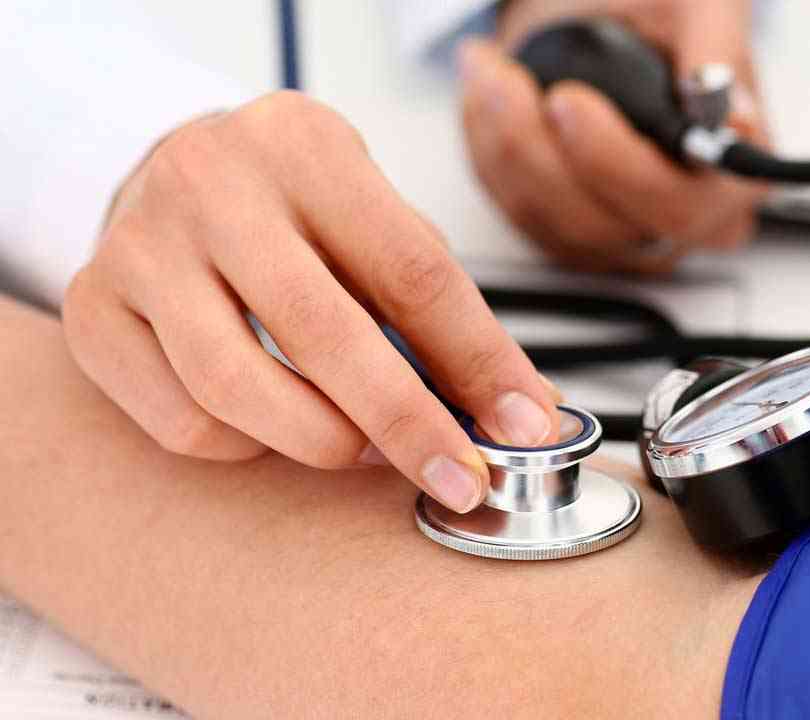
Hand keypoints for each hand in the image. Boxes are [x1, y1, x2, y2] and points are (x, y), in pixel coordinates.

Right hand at [62, 91, 559, 512]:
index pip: (412, 270)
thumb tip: (522, 412)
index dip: (478, 361)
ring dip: (323, 443)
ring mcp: (141, 247)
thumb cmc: (299, 211)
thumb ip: (439, 308)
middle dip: (408, 425)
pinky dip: (247, 447)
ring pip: (237, 389)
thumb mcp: (374, 220)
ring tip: (366, 449)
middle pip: (325, 333)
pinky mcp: (94, 309)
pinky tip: (277, 425)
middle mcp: (212, 184)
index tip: (524, 428)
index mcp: (307, 148)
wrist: (170, 175)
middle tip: (459, 482)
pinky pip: (182, 421)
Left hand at [459, 0, 769, 272]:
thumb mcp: (701, 4)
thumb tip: (717, 103)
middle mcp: (682, 224)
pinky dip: (488, 155)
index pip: (676, 205)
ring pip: (547, 223)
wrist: (611, 22)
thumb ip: (715, 49)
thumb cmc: (662, 18)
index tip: (567, 101)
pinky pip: (513, 213)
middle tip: (507, 81)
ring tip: (490, 73)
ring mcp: (622, 238)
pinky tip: (488, 102)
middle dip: (536, 151)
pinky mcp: (567, 236)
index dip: (614, 164)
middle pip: (600, 226)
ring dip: (502, 144)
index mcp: (734, 180)